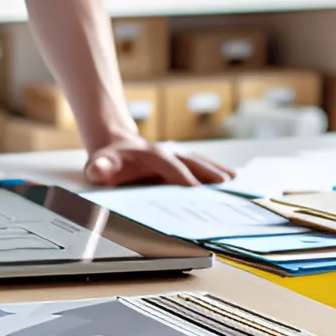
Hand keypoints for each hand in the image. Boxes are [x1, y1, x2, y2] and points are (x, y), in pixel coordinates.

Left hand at [85, 138, 234, 187]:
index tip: (197, 190)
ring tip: (237, 183)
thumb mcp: (100, 164)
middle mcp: (170, 153)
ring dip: (218, 173)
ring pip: (202, 163)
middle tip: (227, 190)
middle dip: (209, 176)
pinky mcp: (184, 161)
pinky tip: (235, 178)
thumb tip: (98, 169)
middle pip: (192, 164)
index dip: (183, 178)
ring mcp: (179, 156)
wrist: (115, 145)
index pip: (170, 168)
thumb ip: (100, 168)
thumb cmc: (110, 160)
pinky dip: (219, 171)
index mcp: (152, 155)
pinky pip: (204, 165)